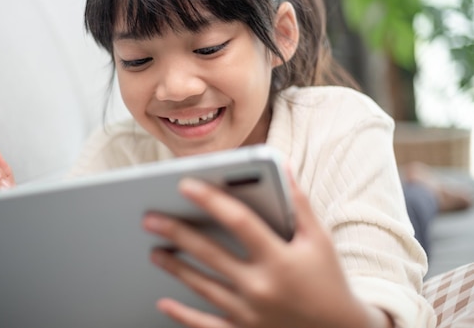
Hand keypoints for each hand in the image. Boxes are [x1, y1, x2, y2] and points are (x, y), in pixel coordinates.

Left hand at [142, 168, 392, 327]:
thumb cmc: (328, 279)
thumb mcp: (319, 239)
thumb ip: (299, 203)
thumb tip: (282, 165)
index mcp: (281, 258)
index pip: (240, 221)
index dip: (211, 200)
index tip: (185, 183)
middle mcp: (262, 286)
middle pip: (210, 254)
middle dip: (177, 233)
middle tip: (149, 218)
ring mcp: (250, 313)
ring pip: (203, 286)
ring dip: (175, 268)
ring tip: (154, 251)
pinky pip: (206, 327)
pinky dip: (182, 316)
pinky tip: (163, 303)